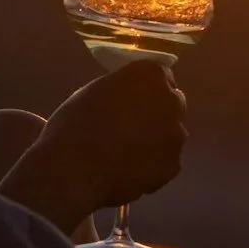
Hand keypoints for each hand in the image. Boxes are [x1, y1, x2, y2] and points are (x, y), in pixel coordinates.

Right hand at [0, 61, 187, 236]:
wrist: (73, 171)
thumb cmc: (75, 124)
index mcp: (150, 75)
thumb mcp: (96, 90)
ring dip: (156, 140)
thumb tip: (131, 98)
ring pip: (170, 135)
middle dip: (156, 113)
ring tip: (126, 154)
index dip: (146, 90)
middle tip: (130, 128)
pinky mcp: (172, 166)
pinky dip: (152, 166)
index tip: (133, 101)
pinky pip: (165, 162)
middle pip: (171, 104)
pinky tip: (129, 171)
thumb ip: (123, 89)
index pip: (160, 77)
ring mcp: (175, 136)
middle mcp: (171, 101)